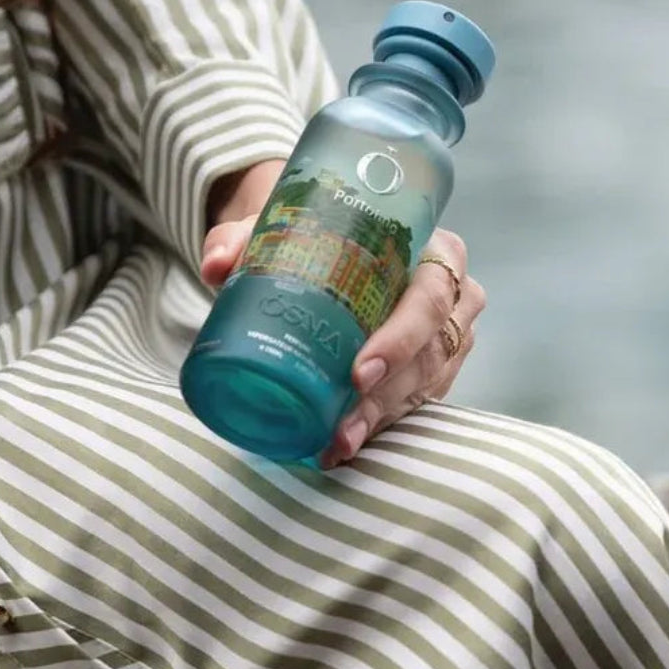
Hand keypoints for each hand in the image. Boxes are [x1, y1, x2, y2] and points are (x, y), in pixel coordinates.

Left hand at [201, 167, 483, 466]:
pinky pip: (419, 399)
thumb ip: (246, 237)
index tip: (359, 371)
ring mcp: (450, 334)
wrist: (342, 243)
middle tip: (343, 422)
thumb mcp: (288, 226)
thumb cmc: (325, 231)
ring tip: (336, 442)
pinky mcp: (439, 365)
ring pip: (426, 381)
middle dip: (386, 391)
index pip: (431, 294)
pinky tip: (345, 442)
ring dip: (380, 416)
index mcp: (435, 248)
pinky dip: (382, 422)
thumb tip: (216, 265)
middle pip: (432, 349)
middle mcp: (453, 293)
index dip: (402, 336)